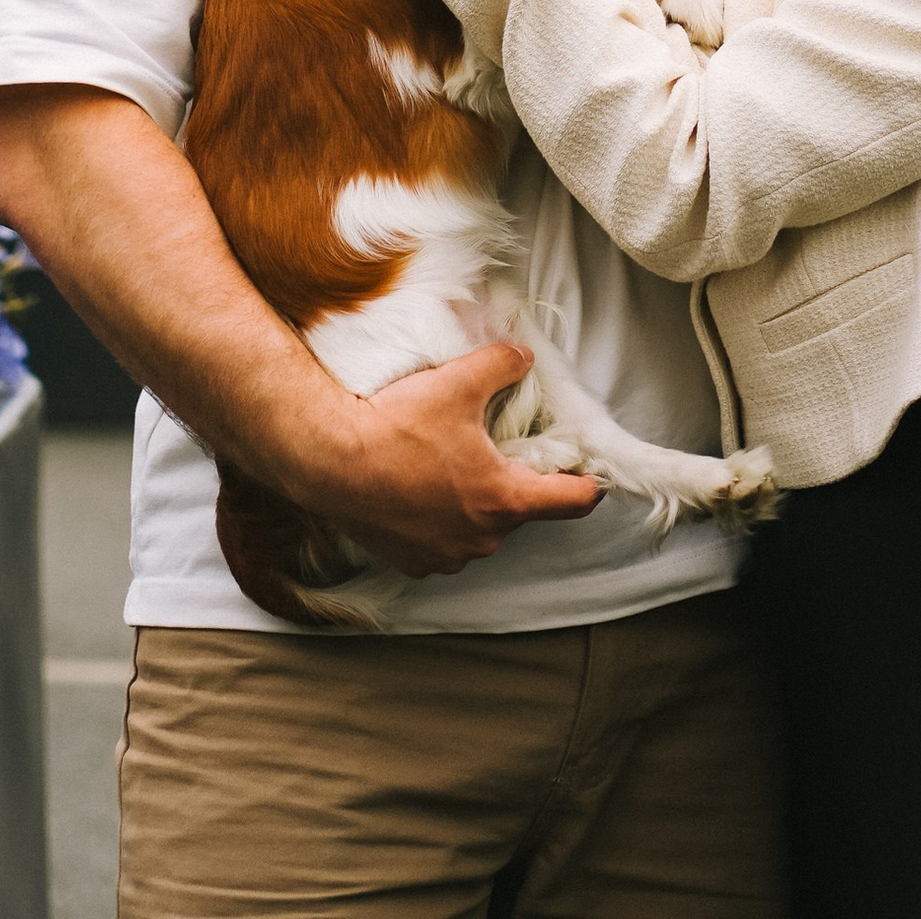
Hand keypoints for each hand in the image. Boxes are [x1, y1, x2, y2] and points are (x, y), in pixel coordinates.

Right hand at [303, 344, 602, 576]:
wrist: (330, 461)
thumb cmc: (396, 425)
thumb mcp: (457, 382)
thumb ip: (501, 364)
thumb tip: (523, 355)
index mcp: (504, 498)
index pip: (572, 502)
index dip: (586, 484)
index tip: (590, 474)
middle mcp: (483, 538)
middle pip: (519, 511)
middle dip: (511, 482)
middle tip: (490, 449)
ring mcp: (447, 557)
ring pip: (480, 530)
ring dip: (473, 504)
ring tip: (445, 467)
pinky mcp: (415, 564)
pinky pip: (443, 544)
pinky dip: (438, 522)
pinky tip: (416, 491)